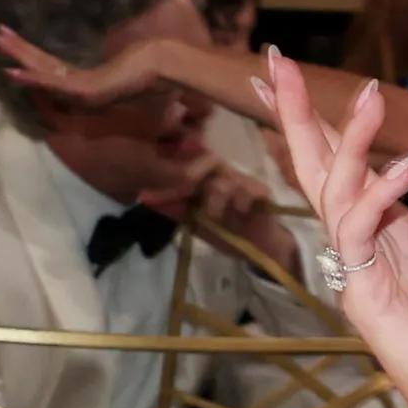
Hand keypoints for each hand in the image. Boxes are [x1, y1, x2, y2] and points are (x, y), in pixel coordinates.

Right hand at [0, 25, 181, 111]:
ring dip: (20, 57)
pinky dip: (34, 77)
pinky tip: (15, 70)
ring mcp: (84, 89)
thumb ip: (128, 45)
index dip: (34, 55)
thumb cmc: (153, 59)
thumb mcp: (133, 50)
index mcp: (91, 78)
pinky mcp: (87, 91)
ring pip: (44, 73)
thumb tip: (146, 15)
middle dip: (19, 51)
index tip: (15, 40)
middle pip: (44, 67)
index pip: (55, 67)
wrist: (164, 65)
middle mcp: (84, 86)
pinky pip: (55, 83)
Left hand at [170, 154, 300, 275]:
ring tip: (214, 217)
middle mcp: (225, 175)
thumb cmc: (227, 233)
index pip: (189, 161)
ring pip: (226, 177)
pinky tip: (240, 213)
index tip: (162, 188)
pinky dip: (241, 201)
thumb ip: (174, 209)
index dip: (175, 170)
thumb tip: (145, 198)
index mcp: (207, 179)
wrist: (259, 249)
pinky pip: (249, 189)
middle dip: (194, 174)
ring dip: (216, 197)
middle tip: (186, 191)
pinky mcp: (262, 192)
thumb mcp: (194, 222)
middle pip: (209, 158)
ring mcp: (244, 182)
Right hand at [263, 49, 407, 407]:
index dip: (325, 121)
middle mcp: (371, 244)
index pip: (348, 165)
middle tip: (277, 61)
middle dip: (298, 116)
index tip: (295, 74)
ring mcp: (362, 269)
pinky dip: (376, 197)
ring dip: (348, 143)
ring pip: (334, 191)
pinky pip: (358, 234)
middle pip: (319, 168)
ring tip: (370, 99)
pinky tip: (402, 169)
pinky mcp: (365, 296)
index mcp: (397, 231)